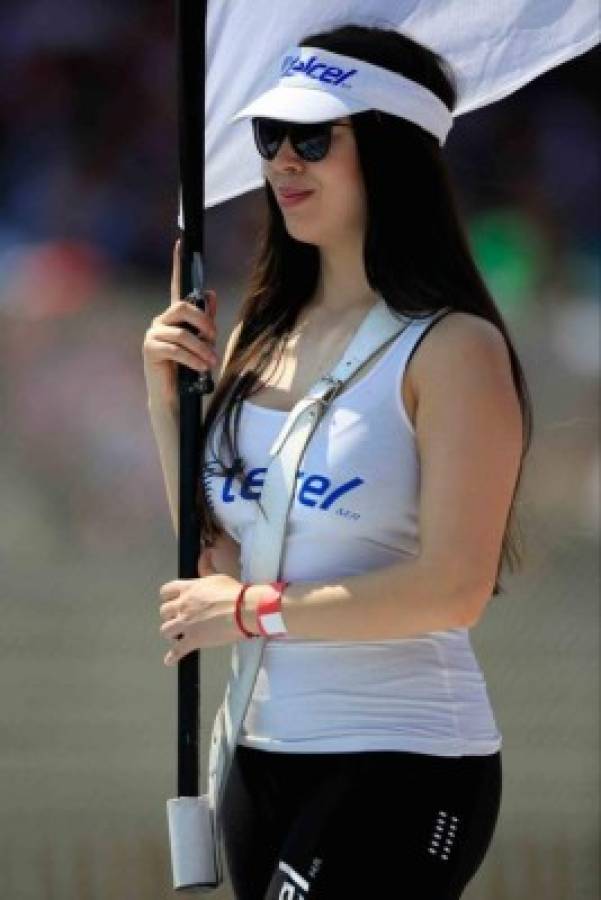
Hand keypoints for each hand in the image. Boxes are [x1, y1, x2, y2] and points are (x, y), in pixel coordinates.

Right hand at [142, 238, 218, 410]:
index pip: (177, 286)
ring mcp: (154, 335)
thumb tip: (211, 293)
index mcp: (175, 318)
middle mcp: (161, 322)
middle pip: (184, 307)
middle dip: (204, 322)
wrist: (175, 399)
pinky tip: (200, 368)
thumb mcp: (203, 344)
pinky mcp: (151, 350)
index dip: (178, 264)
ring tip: (211, 363)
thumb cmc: (189, 371)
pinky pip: (176, 349)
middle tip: (214, 337)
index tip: (181, 242)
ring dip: (202, 349)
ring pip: (183, 333)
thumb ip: (206, 322)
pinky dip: (192, 359)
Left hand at [159, 551, 243, 664]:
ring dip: (171, 632)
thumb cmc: (234, 592)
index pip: (166, 591)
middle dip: (169, 615)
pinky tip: (169, 660)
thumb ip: (206, 568)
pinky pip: (177, 650)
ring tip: (177, 634)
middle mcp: (183, 606)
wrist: (244, 610)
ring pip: (165, 630)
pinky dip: (172, 656)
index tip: (170, 600)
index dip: (167, 597)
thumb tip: (206, 553)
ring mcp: (186, 624)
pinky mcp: (193, 639)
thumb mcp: (217, 576)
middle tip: (178, 618)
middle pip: (164, 612)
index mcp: (188, 589)